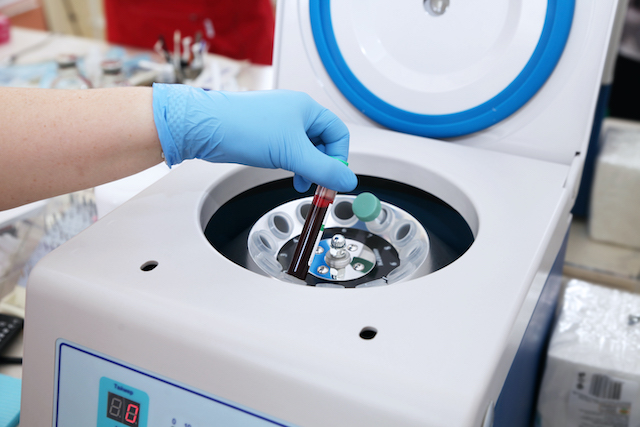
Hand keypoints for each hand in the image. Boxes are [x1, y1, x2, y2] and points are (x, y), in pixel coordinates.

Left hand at [152, 84, 357, 191]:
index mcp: (306, 108)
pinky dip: (291, 164)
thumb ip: (324, 169)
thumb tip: (348, 181)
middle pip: (322, 142)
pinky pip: (287, 150)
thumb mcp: (293, 153)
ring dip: (306, 168)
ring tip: (300, 181)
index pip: (338, 133)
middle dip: (321, 165)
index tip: (332, 178)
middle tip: (318, 185)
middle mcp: (294, 113)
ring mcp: (279, 123)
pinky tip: (284, 172)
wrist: (206, 127)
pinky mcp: (265, 135)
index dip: (339, 157)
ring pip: (304, 148)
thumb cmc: (244, 127)